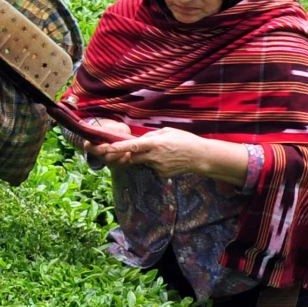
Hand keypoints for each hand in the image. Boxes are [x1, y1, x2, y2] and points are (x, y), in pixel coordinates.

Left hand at [85, 124, 247, 183]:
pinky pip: (152, 168)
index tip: (107, 148)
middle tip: (123, 149)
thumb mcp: (167, 131)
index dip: (118, 148)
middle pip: (132, 157)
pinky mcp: (161, 174)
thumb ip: (151, 136)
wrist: (201, 157)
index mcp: (155, 144)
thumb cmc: (185, 140)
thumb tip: (140, 140)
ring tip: (162, 152)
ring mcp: (158, 167)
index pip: (133, 146)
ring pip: (142, 162)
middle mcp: (154, 157)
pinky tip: (168, 159)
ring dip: (145, 158)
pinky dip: (155, 163)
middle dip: (125, 154)